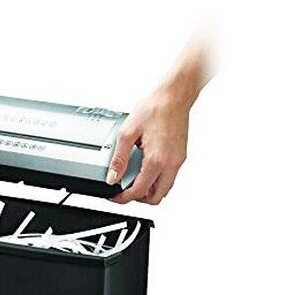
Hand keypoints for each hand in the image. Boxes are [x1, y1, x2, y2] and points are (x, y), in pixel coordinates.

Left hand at [107, 83, 190, 204]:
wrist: (175, 95)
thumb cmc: (155, 108)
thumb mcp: (127, 132)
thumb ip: (119, 158)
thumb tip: (112, 176)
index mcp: (156, 160)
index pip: (139, 191)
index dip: (124, 198)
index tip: (115, 196)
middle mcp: (171, 164)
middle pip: (156, 198)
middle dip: (139, 199)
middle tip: (125, 191)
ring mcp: (178, 161)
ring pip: (164, 189)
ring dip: (149, 190)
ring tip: (134, 180)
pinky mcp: (180, 156)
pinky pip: (169, 177)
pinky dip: (157, 180)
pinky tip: (145, 168)